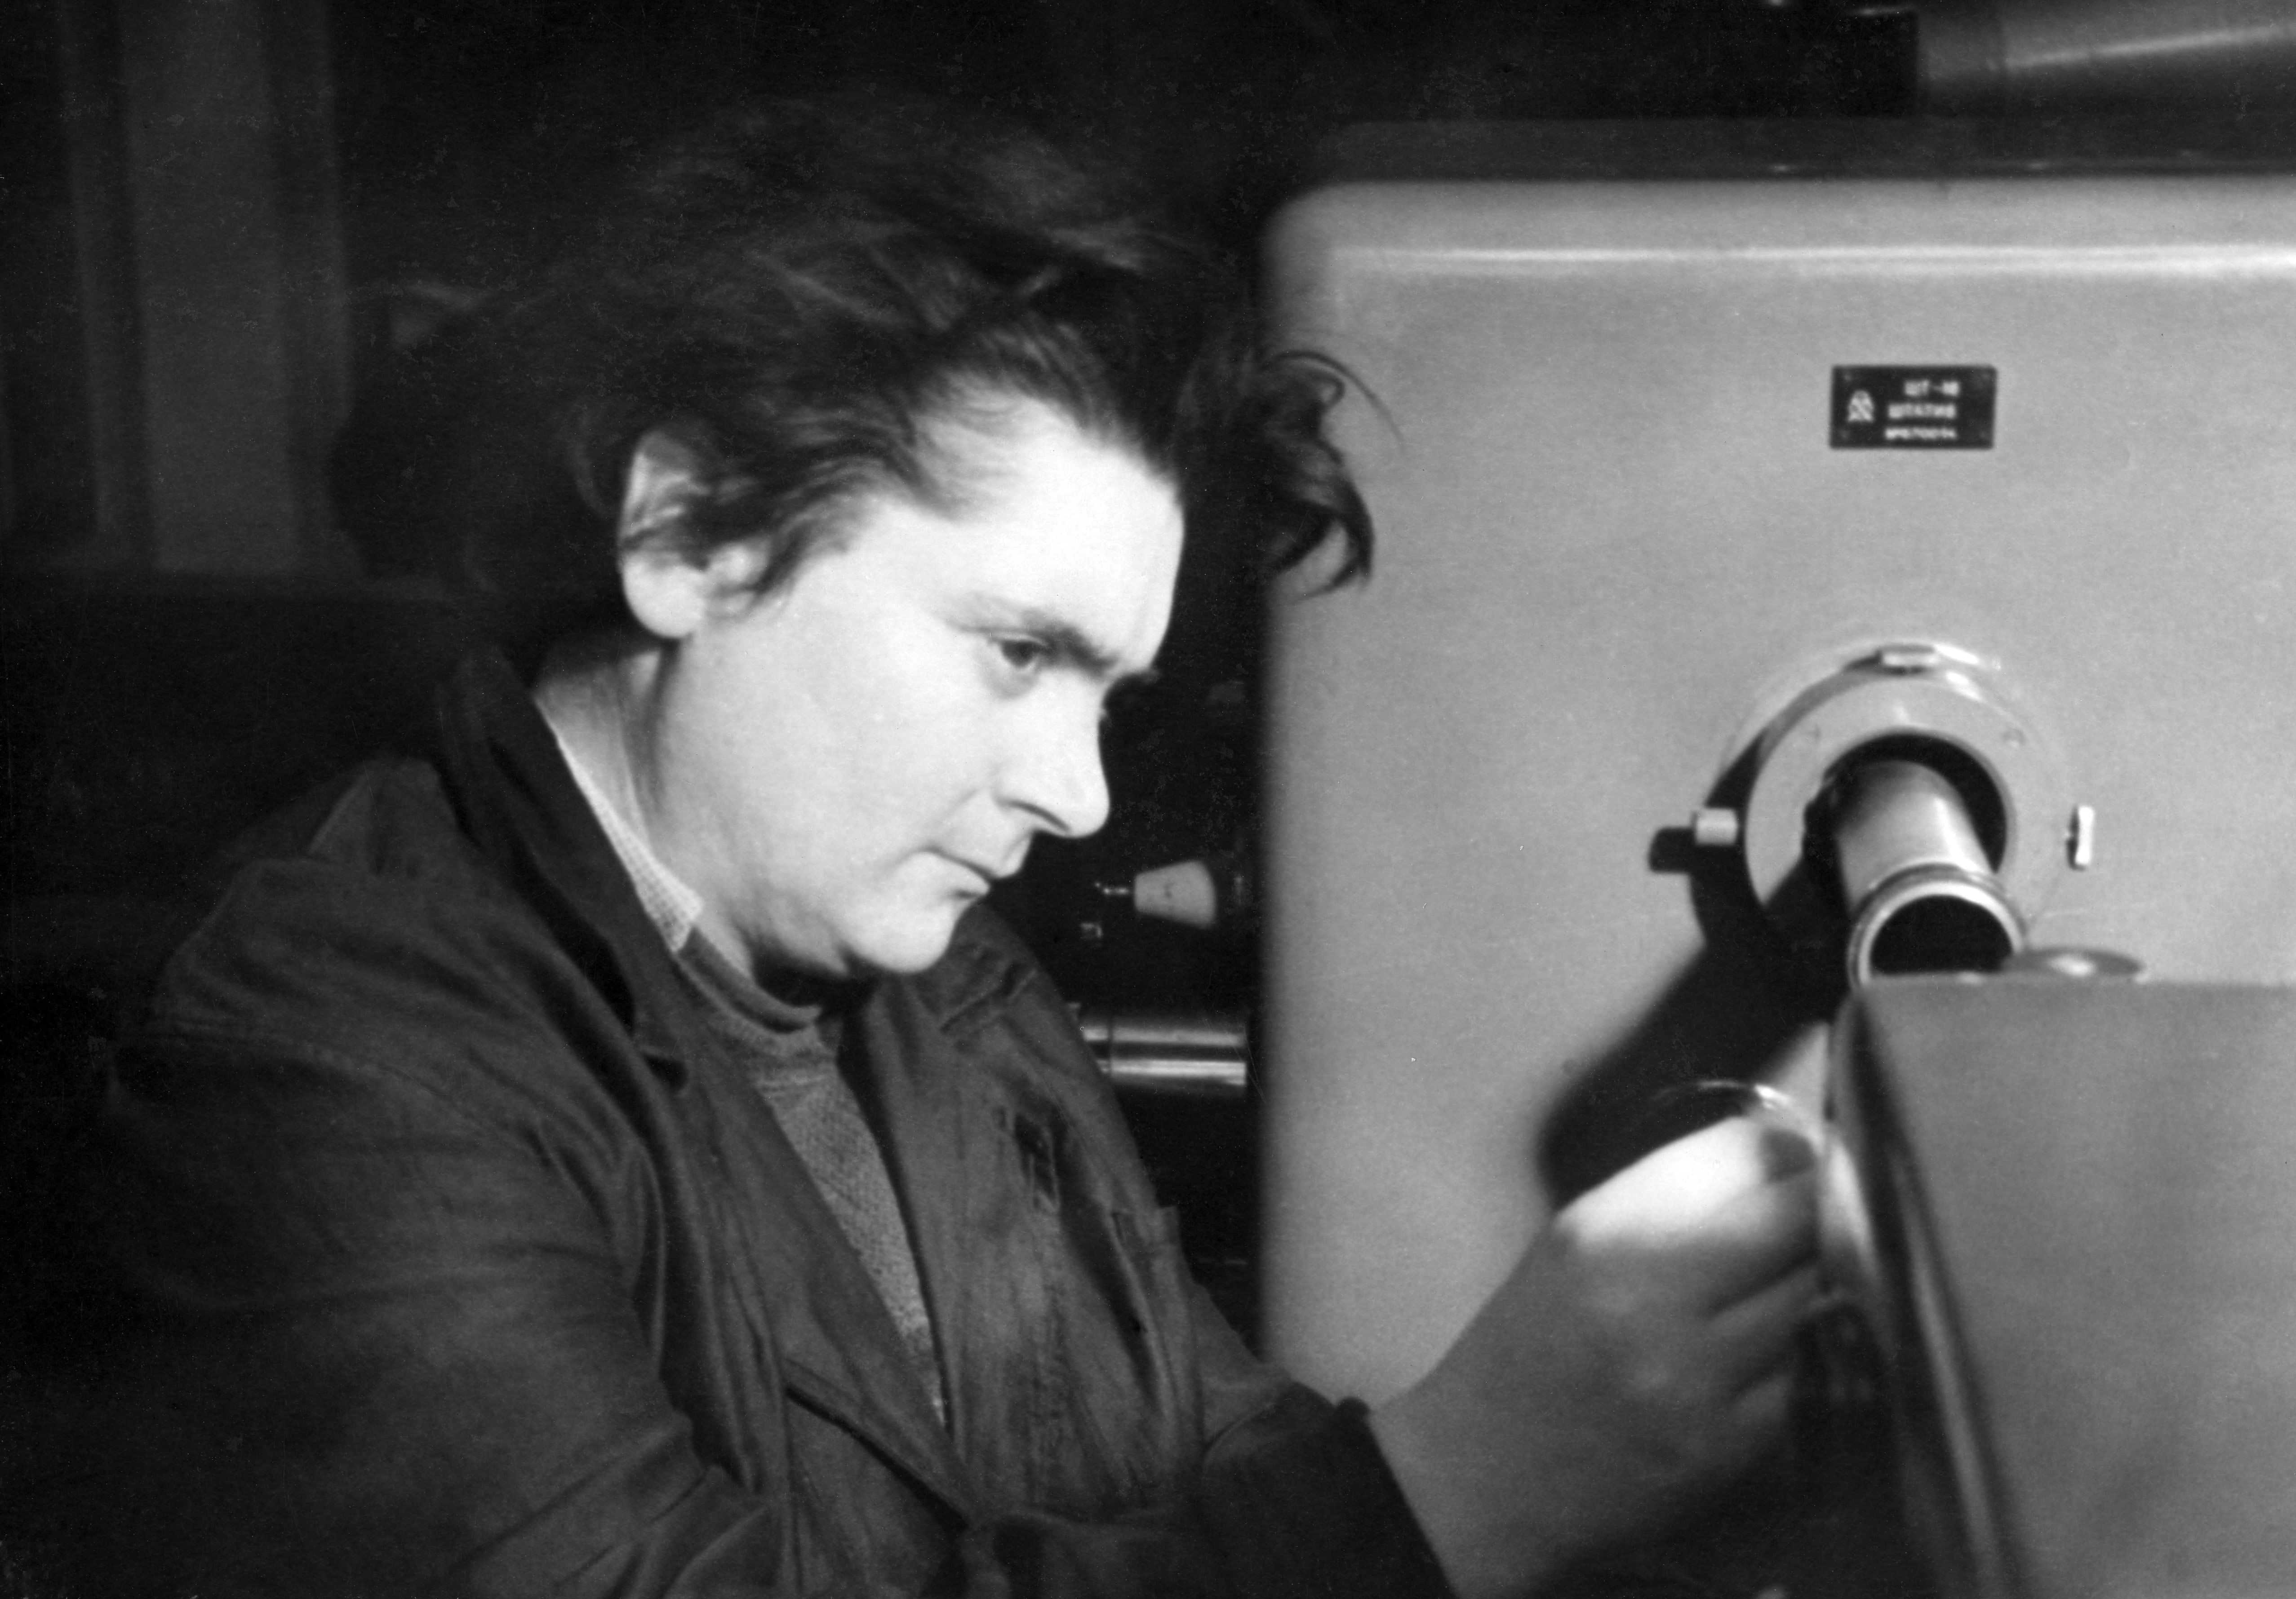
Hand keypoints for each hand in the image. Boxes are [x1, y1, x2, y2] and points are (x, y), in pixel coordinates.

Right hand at [1368, 1114, 1818, 1598]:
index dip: (1791, 1147)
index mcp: (1604, 1232)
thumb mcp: (1573, 1245)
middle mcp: (1649, 1295)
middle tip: (1824, 1214)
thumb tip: (1780, 1152)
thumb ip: (1668, 1196)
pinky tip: (1763, 1358)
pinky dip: (1794, 1360)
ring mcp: (1692, 1376)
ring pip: (1810, 1297)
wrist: (1482, 1478)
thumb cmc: (1528, 1348)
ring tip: (1788, 1286)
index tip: (1806, 1154)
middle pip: (1794, 1219)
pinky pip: (1801, 1376)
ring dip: (1813, 1285)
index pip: (1741, 1155)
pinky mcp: (1724, 1446)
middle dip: (1820, 1210)